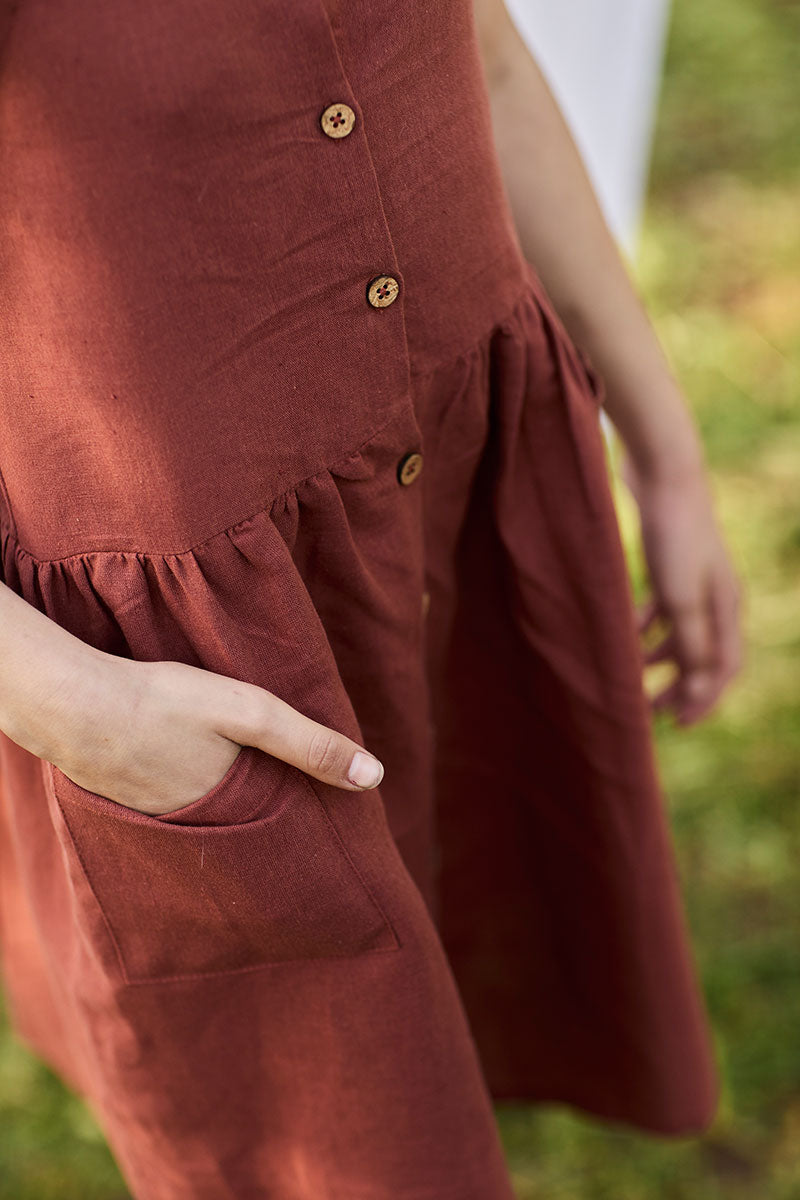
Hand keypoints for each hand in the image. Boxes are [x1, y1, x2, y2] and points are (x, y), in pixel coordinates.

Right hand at [37, 651, 384, 815]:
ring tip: (251, 792)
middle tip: (297, 816)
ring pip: (212, 818)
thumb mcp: (251, 712)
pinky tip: (191, 772)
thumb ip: (310, 743)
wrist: (73, 705)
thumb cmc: (165, 703)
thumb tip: (374, 776)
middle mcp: (199, 829)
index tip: (336, 833)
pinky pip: (176, 808)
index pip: (285, 830)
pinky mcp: (134, 803)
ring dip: (229, 810)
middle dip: (272, 824)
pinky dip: (191, 794)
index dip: (308, 825)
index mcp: (235, 811)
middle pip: (248, 828)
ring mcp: (162, 820)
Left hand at [620, 453, 743, 725]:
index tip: (676, 724)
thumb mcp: (681, 600)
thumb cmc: (675, 537)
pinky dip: (646, 626)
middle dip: (678, 686)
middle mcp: (716, 596)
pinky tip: (623, 632)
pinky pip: (662, 608)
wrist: (664, 473)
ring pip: (680, 633)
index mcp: (727, 608)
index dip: (702, 699)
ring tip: (632, 676)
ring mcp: (694, 578)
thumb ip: (691, 646)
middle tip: (648, 712)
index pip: (723, 668)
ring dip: (660, 659)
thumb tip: (698, 692)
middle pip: (702, 654)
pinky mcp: (670, 562)